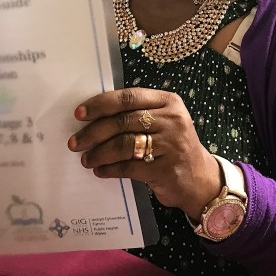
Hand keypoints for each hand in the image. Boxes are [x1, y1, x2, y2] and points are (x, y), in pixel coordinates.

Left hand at [68, 88, 221, 218]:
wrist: (200, 178)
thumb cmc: (173, 147)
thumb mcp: (163, 122)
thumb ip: (136, 114)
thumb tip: (93, 117)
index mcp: (168, 102)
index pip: (129, 97)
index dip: (101, 104)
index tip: (79, 113)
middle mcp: (171, 120)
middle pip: (122, 121)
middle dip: (93, 132)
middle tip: (75, 142)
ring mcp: (170, 145)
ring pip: (123, 144)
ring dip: (99, 153)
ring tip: (86, 159)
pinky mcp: (165, 169)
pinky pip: (129, 167)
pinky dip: (110, 169)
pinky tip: (100, 171)